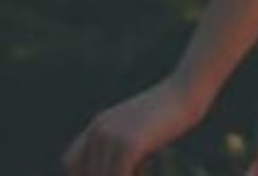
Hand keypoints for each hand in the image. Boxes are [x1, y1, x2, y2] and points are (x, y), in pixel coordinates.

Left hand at [61, 75, 201, 175]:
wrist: (187, 91)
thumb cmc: (168, 113)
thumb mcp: (138, 130)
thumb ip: (123, 147)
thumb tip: (118, 168)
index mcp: (97, 125)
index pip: (71, 162)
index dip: (85, 175)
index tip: (108, 173)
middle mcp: (98, 131)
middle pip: (87, 174)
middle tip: (137, 171)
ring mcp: (112, 137)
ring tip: (142, 169)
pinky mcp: (129, 144)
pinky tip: (147, 171)